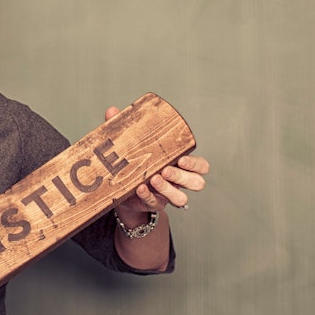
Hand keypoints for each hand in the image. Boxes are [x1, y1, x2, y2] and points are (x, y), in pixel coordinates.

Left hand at [105, 106, 209, 221]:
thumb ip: (126, 130)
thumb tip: (112, 111)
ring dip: (169, 189)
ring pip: (181, 198)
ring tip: (154, 179)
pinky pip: (156, 203)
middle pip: (196, 182)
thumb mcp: (132, 145)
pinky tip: (139, 188)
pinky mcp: (154, 204)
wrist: (122, 188)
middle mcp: (178, 181)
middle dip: (182, 176)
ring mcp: (167, 194)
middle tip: (166, 169)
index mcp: (180, 163)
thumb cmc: (134, 162)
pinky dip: (148, 196)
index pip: (201, 166)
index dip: (195, 164)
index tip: (181, 159)